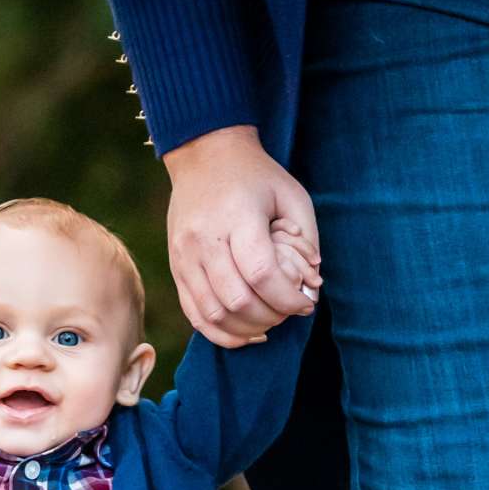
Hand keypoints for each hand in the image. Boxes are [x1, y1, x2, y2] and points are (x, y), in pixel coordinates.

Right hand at [160, 126, 320, 347]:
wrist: (204, 155)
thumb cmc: (256, 176)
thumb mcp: (292, 194)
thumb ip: (307, 240)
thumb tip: (312, 286)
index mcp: (236, 217)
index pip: (261, 275)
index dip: (288, 299)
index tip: (306, 304)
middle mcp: (204, 240)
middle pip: (237, 300)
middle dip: (271, 316)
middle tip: (289, 312)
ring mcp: (184, 256)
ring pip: (214, 314)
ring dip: (247, 329)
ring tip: (270, 322)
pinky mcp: (176, 268)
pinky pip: (195, 314)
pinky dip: (221, 333)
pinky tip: (245, 333)